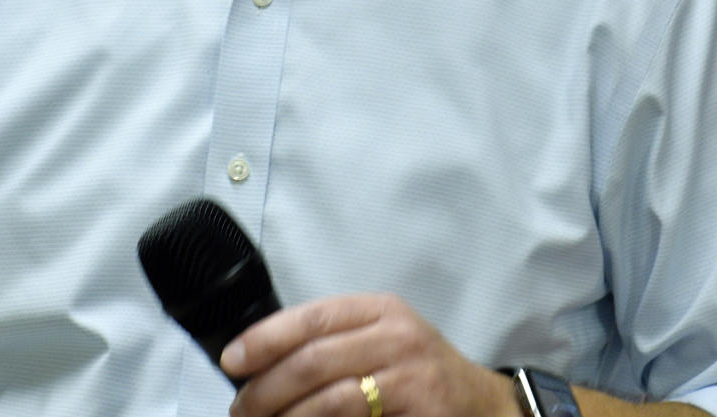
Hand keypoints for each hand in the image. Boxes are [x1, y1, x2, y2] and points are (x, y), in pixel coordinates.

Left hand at [220, 292, 518, 416]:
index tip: (232, 360)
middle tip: (241, 409)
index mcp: (380, 309)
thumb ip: (335, 345)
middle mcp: (397, 335)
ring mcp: (412, 376)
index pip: (313, 316)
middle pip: (316, 359)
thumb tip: (262, 364)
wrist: (485, 409)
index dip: (266, 337)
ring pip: (332, 398)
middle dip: (267, 388)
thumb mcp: (383, 342)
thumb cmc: (419, 375)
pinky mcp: (423, 412)